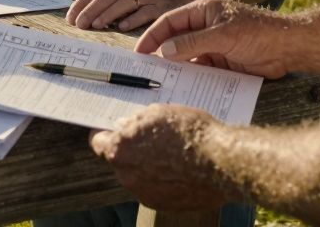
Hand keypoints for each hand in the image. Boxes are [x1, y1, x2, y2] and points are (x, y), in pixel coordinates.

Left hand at [66, 0, 199, 31]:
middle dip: (91, 9)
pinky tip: (122, 27)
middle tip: (80, 24)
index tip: (71, 17)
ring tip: (96, 25)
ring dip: (108, 14)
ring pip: (124, 2)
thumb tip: (82, 16)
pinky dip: (133, 19)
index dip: (82, 3)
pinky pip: (146, 12)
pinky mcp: (162, 6)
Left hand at [90, 105, 231, 210]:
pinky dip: (164, 182)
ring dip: (149, 167)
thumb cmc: (190, 132)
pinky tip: (181, 170)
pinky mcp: (164, 205)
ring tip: (173, 155)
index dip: (106, 134)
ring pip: (140, 177)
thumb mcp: (157, 113)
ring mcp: (145, 194)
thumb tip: (124, 127)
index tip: (113, 130)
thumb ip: (134, 123)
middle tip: (152, 140)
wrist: (222, 162)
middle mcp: (127, 176)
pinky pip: (157, 190)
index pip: (97, 142)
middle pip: (121, 161)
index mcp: (120, 150)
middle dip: (132, 151)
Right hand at [135, 0, 291, 78]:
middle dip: (160, 53)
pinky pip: (198, 70)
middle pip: (174, 39)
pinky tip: (181, 88)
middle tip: (145, 69)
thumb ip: (192, 42)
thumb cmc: (259, 32)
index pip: (169, 21)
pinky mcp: (219, 63)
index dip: (152, 35)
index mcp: (202, 11)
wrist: (288, 49)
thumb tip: (163, 51)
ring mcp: (211, 45)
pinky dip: (190, 78)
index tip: (140, 51)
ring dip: (174, 68)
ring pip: (185, 57)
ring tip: (159, 81)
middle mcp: (204, 27)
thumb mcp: (223, 35)